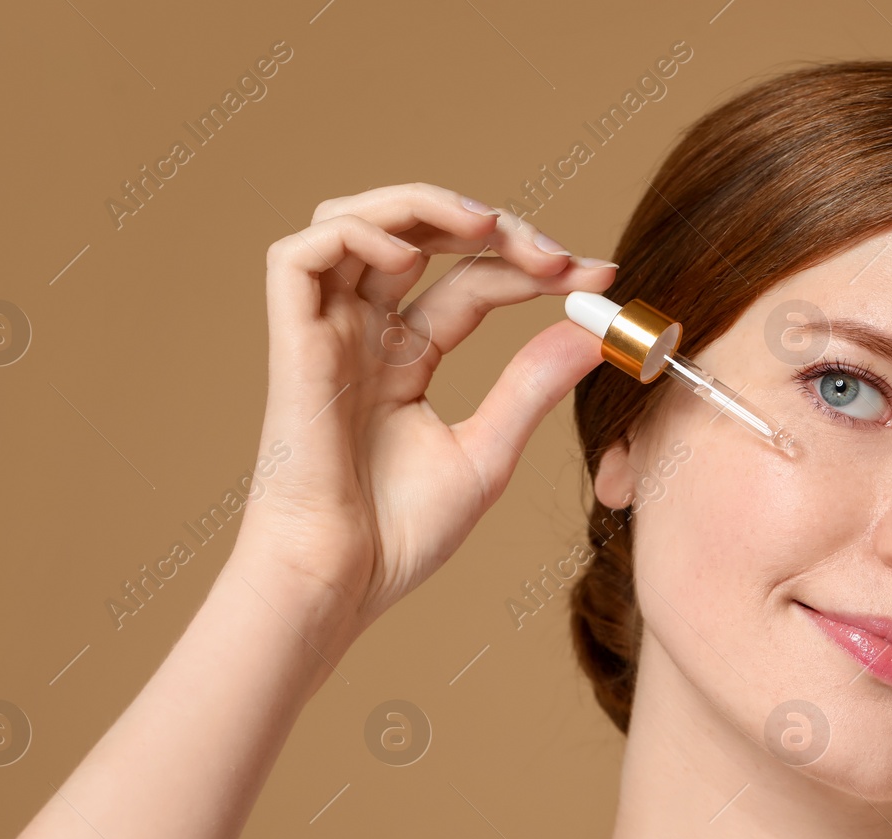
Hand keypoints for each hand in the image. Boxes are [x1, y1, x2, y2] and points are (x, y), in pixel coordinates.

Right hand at [230, 182, 616, 641]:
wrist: (339, 580)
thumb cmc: (398, 536)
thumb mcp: (487, 453)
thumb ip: (532, 386)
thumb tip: (596, 331)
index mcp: (405, 358)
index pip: (471, 282)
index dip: (531, 266)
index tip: (600, 276)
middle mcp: (364, 334)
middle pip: (417, 235)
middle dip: (490, 226)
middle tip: (554, 255)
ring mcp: (325, 332)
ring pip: (352, 219)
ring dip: (421, 204)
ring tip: (484, 226)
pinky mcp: (291, 340)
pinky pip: (300, 254)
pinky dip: (356, 233)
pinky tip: (412, 261)